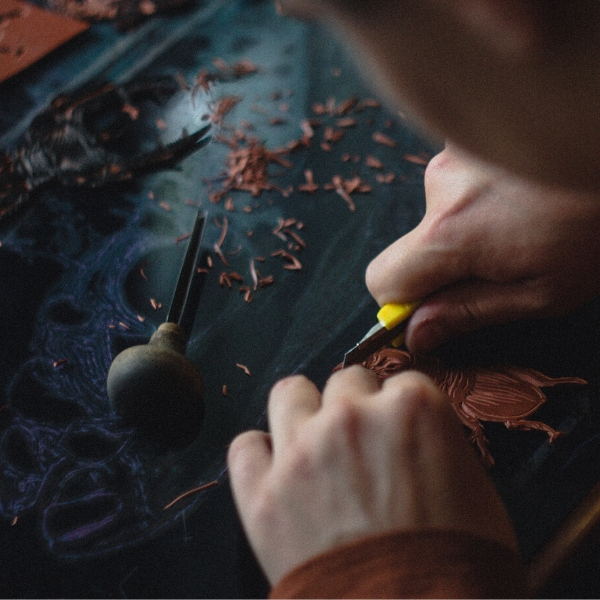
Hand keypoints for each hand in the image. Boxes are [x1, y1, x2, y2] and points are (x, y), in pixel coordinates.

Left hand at [227, 366, 516, 584]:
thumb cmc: (459, 567)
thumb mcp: (476, 492)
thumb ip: (438, 444)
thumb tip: (415, 435)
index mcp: (411, 408)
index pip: (402, 381)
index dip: (402, 409)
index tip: (399, 433)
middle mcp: (351, 416)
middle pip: (346, 381)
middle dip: (357, 406)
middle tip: (362, 444)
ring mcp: (301, 452)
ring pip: (289, 393)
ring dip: (304, 412)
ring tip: (314, 443)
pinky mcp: (261, 494)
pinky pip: (244, 447)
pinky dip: (259, 457)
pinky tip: (275, 473)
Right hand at [366, 145, 599, 352]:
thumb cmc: (598, 224)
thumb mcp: (543, 291)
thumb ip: (469, 312)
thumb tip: (416, 334)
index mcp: (450, 233)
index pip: (382, 279)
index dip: (403, 301)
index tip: (438, 305)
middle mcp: (440, 186)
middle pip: (413, 245)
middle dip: (446, 261)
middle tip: (505, 259)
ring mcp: (453, 152)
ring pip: (439, 213)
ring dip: (469, 224)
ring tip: (526, 217)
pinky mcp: (469, 135)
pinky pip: (457, 183)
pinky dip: (480, 194)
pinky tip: (523, 190)